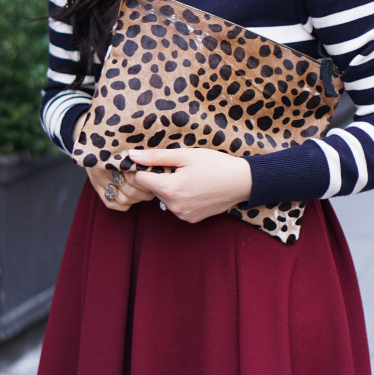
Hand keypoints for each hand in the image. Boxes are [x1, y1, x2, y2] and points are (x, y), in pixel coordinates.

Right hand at [71, 113, 154, 210]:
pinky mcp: (95, 187)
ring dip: (136, 199)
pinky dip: (124, 204)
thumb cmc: (116, 138)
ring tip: (145, 193)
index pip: (135, 177)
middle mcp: (104, 170)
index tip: (156, 177)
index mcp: (113, 158)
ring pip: (123, 199)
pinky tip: (132, 199)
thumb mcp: (127, 141)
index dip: (148, 180)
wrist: (93, 135)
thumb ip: (140, 150)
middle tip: (154, 186)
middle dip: (145, 191)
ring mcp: (98, 180)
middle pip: (130, 191)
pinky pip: (111, 203)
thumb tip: (157, 157)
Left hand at [128, 148, 252, 223]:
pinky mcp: (190, 219)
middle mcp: (173, 206)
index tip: (157, 161)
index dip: (145, 168)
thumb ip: (156, 157)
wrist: (242, 182)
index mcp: (170, 189)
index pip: (140, 179)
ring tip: (190, 178)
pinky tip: (195, 188)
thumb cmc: (215, 164)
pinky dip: (180, 197)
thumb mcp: (185, 155)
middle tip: (179, 168)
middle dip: (159, 177)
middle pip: (152, 189)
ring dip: (170, 187)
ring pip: (163, 198)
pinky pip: (176, 206)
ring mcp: (182, 215)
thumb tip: (131, 155)